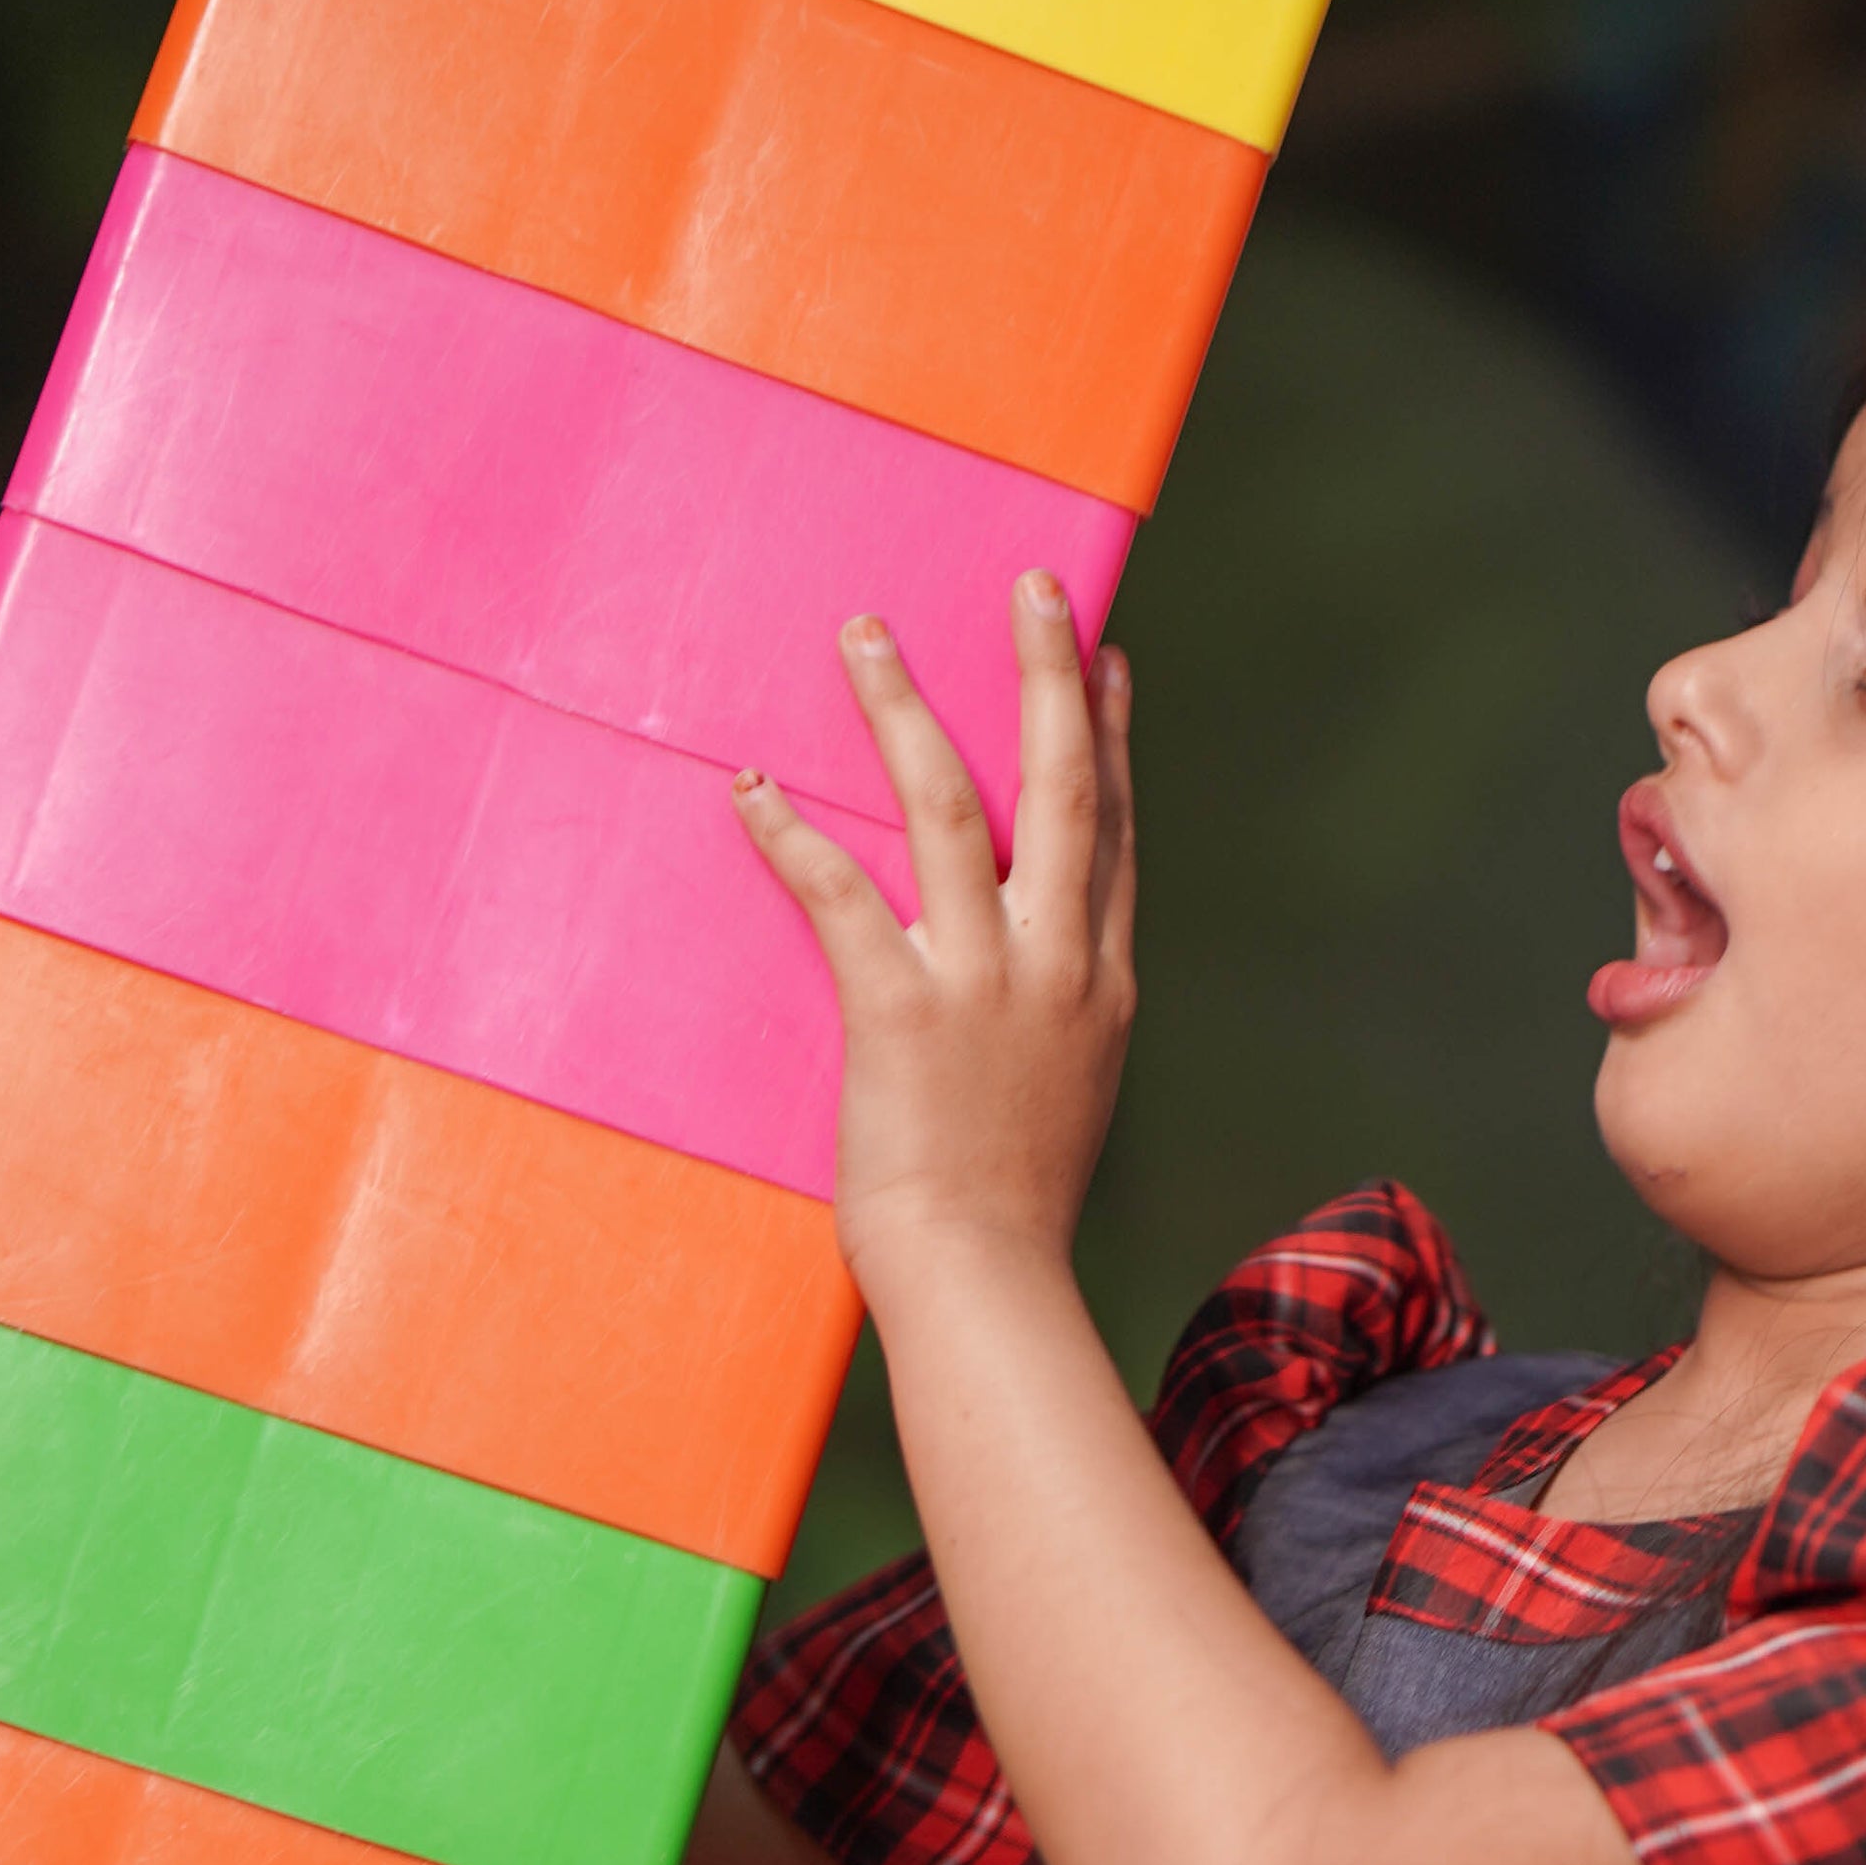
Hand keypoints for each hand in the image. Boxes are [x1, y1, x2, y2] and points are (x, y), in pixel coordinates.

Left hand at [736, 578, 1134, 1296]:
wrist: (986, 1279)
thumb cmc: (1010, 1208)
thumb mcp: (1067, 1096)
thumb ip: (1058, 1020)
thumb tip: (1031, 983)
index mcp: (1101, 983)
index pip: (1112, 831)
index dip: (1111, 736)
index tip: (1107, 660)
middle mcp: (1058, 964)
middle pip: (1064, 786)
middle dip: (1048, 674)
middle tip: (1032, 585)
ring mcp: (987, 981)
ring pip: (950, 808)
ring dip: (903, 710)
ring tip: (866, 633)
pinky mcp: (903, 1010)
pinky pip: (840, 894)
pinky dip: (790, 833)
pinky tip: (752, 784)